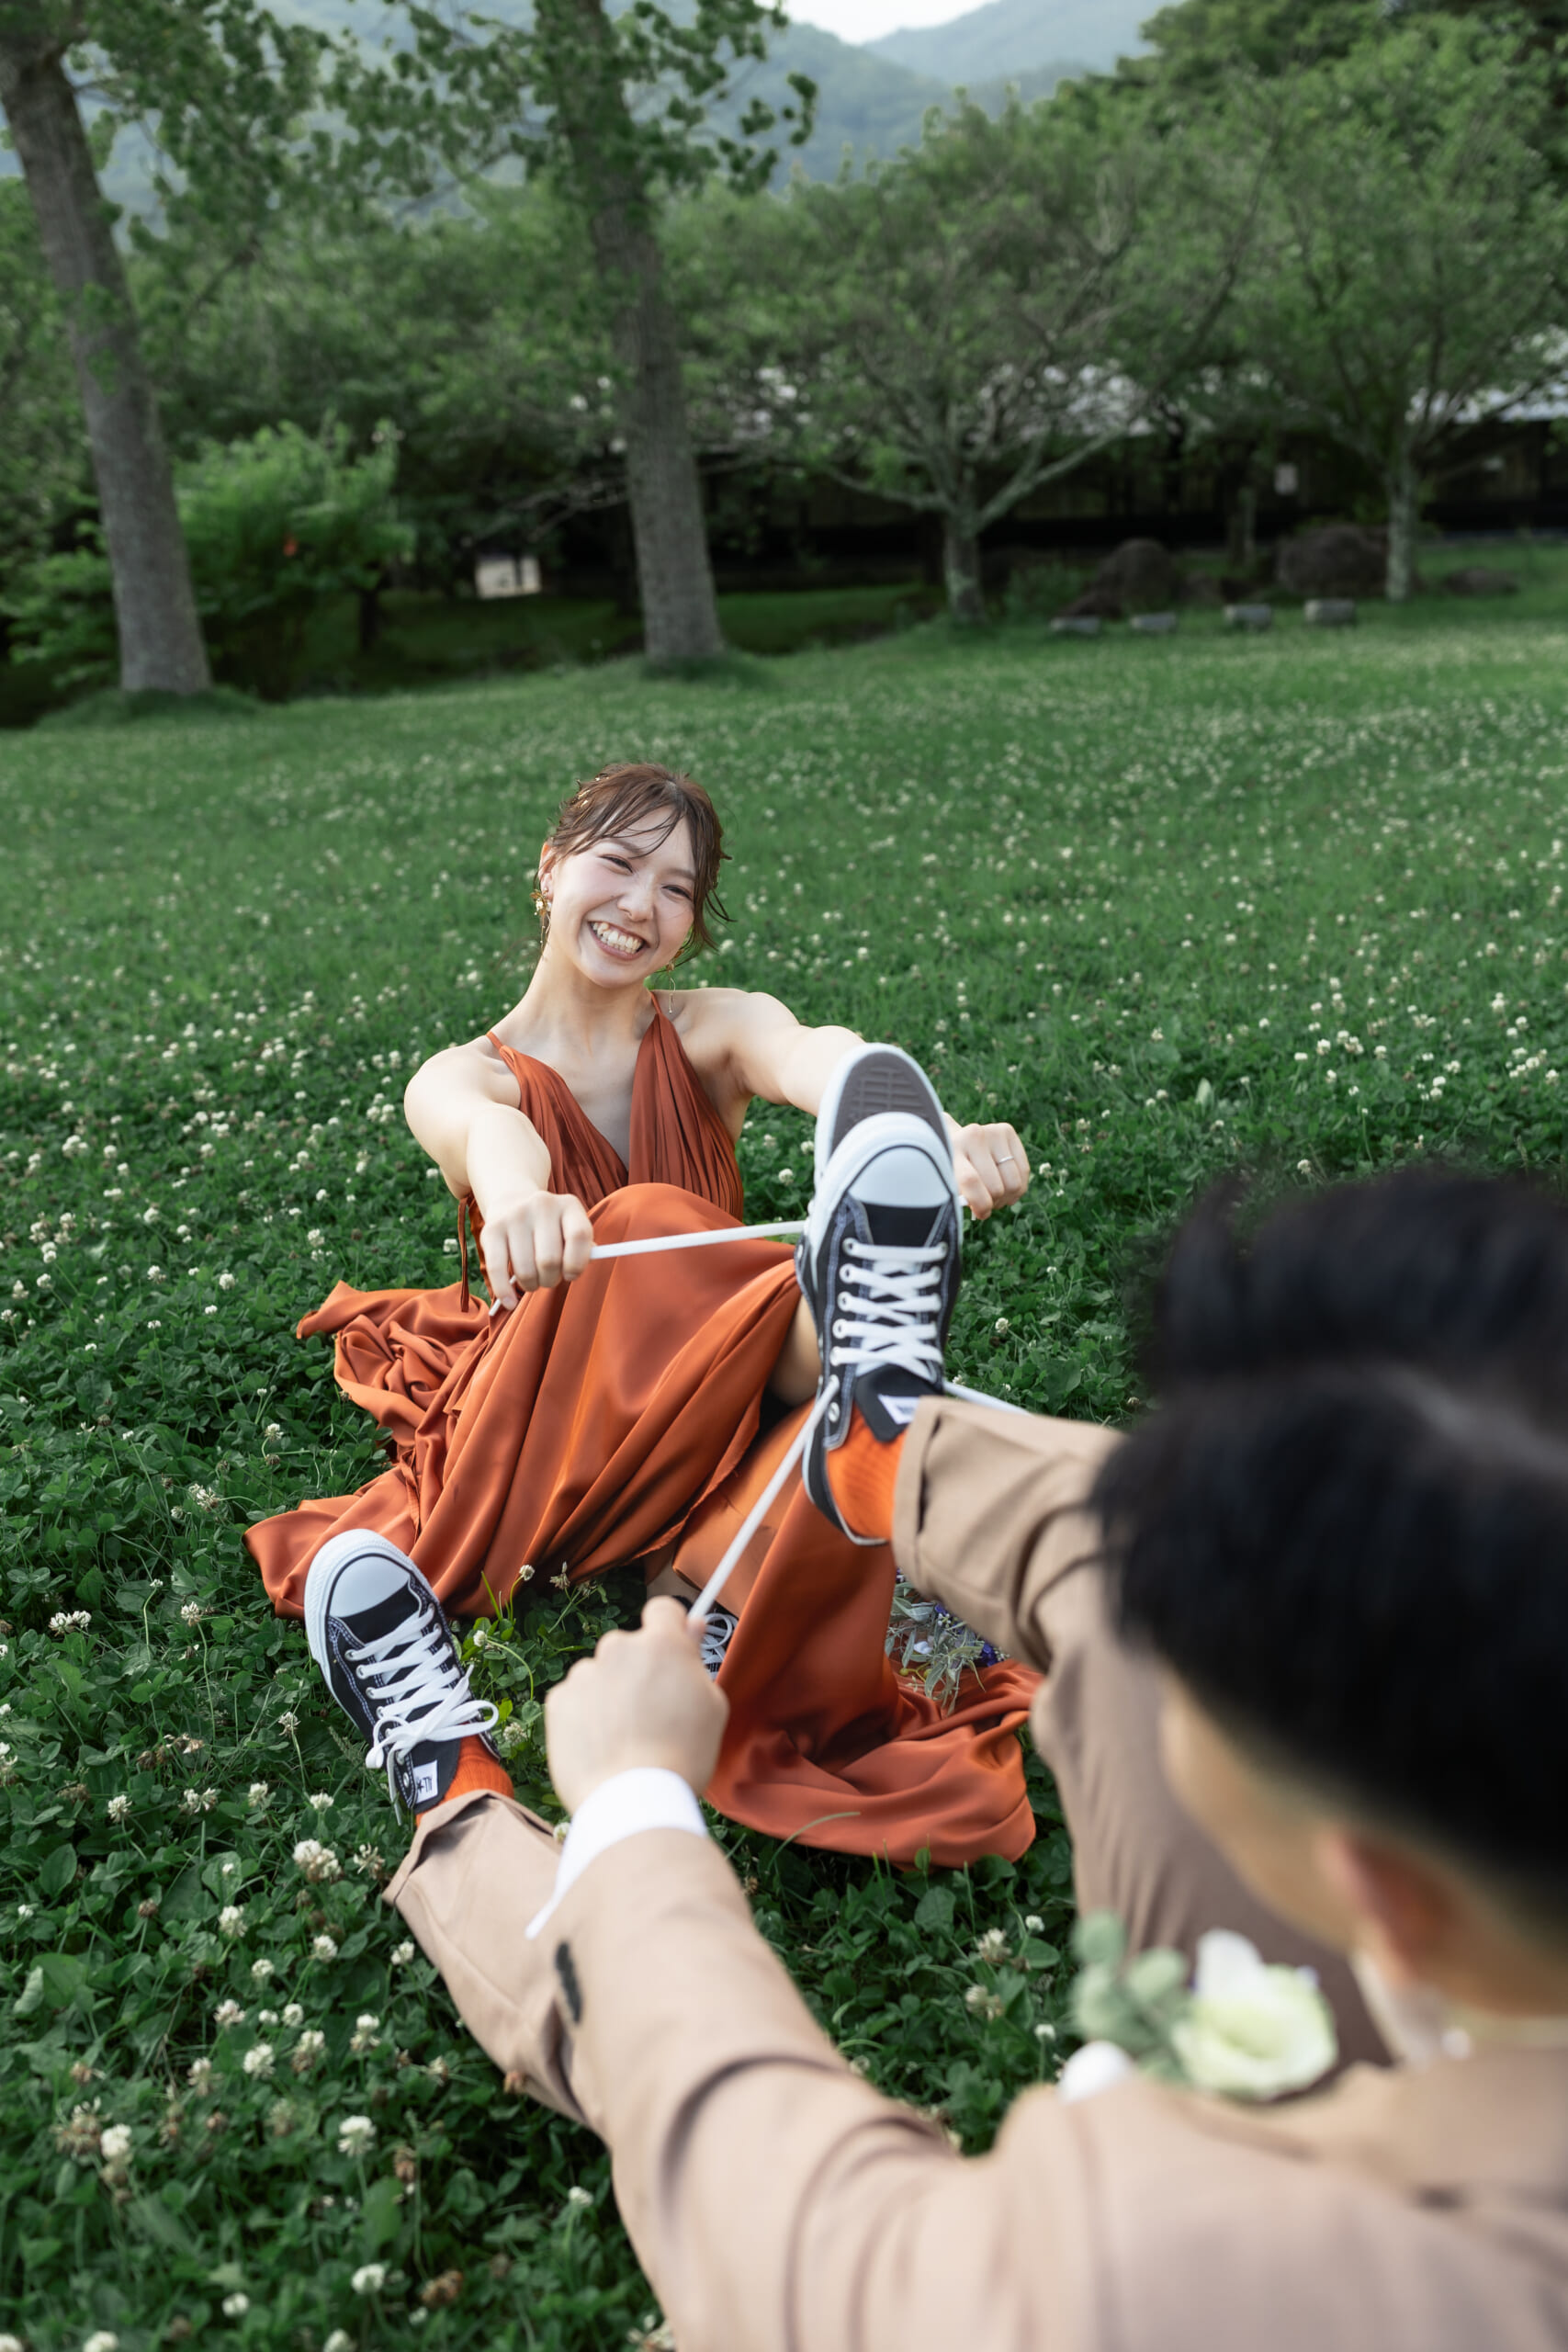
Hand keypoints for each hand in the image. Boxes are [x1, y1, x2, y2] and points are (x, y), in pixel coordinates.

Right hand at [478, 1187, 594, 1310]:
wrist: (512, 1201)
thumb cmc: (550, 1228)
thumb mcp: (570, 1229)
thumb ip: (582, 1250)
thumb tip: (577, 1269)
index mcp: (569, 1205)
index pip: (579, 1236)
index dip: (577, 1263)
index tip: (571, 1275)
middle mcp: (542, 1205)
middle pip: (549, 1260)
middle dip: (551, 1279)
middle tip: (549, 1278)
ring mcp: (515, 1216)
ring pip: (525, 1270)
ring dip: (531, 1285)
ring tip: (533, 1280)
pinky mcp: (490, 1230)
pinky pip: (497, 1269)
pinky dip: (504, 1292)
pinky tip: (510, 1302)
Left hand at [545, 1597, 728, 1811]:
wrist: (632, 1801)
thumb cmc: (682, 1757)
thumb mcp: (712, 1707)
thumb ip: (697, 1660)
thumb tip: (690, 1625)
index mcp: (661, 1644)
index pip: (663, 1609)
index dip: (670, 1631)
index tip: (672, 1655)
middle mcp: (617, 1648)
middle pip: (629, 1648)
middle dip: (638, 1671)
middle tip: (652, 1715)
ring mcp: (584, 1674)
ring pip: (600, 1675)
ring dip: (609, 1694)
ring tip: (624, 1740)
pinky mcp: (558, 1702)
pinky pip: (575, 1699)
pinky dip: (585, 1717)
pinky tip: (601, 1747)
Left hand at [950, 1120, 1029, 1219]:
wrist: (956, 1140)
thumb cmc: (952, 1170)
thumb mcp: (950, 1183)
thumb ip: (962, 1197)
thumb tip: (982, 1210)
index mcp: (951, 1150)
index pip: (970, 1180)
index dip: (980, 1204)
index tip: (982, 1214)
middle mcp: (973, 1136)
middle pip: (996, 1186)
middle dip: (994, 1203)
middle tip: (986, 1203)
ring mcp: (991, 1131)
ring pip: (1014, 1183)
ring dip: (1007, 1198)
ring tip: (995, 1196)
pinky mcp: (1007, 1131)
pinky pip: (1024, 1170)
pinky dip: (1018, 1187)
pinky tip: (1006, 1186)